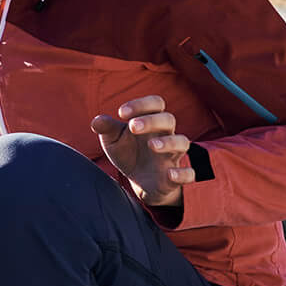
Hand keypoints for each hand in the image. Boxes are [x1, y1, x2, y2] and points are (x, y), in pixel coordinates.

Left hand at [91, 96, 192, 211]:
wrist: (139, 182)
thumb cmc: (128, 153)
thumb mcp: (113, 141)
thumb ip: (106, 129)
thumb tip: (96, 121)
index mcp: (151, 122)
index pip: (155, 103)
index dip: (141, 104)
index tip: (121, 113)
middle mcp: (165, 135)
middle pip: (168, 119)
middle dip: (151, 121)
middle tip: (132, 127)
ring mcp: (172, 156)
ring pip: (182, 142)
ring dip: (169, 142)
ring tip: (152, 146)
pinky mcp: (175, 177)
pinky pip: (189, 174)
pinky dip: (182, 174)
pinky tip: (170, 174)